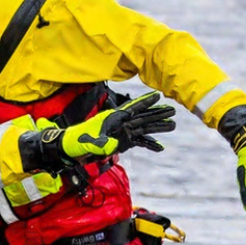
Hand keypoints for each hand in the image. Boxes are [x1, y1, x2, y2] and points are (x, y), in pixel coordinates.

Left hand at [61, 91, 175, 160]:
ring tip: (173, 125)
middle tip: (173, 110)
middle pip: (143, 116)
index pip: (132, 108)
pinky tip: (160, 147)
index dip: (145, 102)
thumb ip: (101, 144)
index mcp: (113, 118)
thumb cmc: (79, 142)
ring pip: (144, 128)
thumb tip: (114, 145)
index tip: (158, 96)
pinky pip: (139, 141)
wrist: (72, 149)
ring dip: (158, 127)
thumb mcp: (89, 143)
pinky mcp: (123, 142)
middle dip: (157, 114)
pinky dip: (149, 144)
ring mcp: (122, 132)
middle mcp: (120, 123)